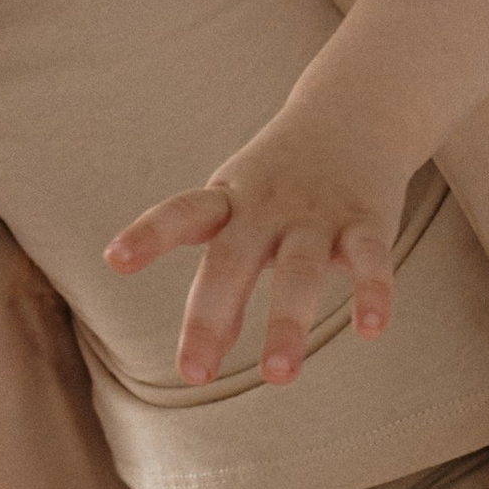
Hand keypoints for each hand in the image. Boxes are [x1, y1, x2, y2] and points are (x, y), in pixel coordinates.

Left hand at [106, 100, 408, 387]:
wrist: (356, 111)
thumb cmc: (279, 181)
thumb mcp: (240, 215)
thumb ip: (223, 280)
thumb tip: (206, 352)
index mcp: (228, 201)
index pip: (181, 214)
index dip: (148, 235)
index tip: (115, 259)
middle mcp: (267, 206)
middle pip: (233, 260)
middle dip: (211, 317)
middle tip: (194, 374)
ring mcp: (318, 212)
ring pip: (301, 269)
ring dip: (287, 323)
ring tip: (277, 376)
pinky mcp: (368, 220)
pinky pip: (370, 259)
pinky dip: (373, 291)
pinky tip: (371, 329)